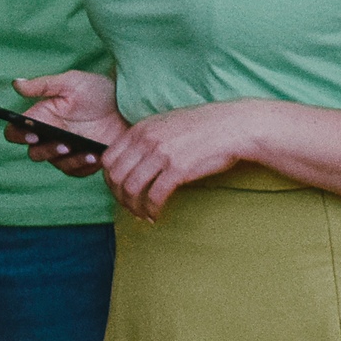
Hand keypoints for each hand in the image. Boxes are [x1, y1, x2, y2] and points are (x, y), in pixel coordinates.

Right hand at [11, 71, 126, 178]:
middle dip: (46, 150)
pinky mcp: (84, 161)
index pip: (17, 131)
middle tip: (63, 144)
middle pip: (34, 152)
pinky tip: (95, 156)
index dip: (18, 135)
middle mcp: (51, 136)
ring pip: (56, 164)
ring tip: (85, 151)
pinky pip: (76, 171)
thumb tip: (15, 84)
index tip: (31, 133)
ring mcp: (67, 150)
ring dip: (68, 160)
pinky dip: (83, 165)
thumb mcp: (71, 82)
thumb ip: (43, 85)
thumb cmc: (98, 89)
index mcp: (43, 117)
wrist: (128, 104)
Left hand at [100, 100, 263, 221]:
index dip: (110, 181)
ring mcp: (161, 153)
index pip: (108, 159)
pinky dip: (152, 210)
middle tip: (131, 208)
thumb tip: (132, 162)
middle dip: (119, 198)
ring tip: (144, 215)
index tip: (120, 193)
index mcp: (140, 128)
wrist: (231, 126)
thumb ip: (146, 139)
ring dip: (134, 207)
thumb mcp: (166, 124)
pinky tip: (157, 215)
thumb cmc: (202, 128)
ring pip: (131, 189)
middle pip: (116, 177)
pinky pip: (154, 196)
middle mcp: (146, 139)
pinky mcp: (178, 168)